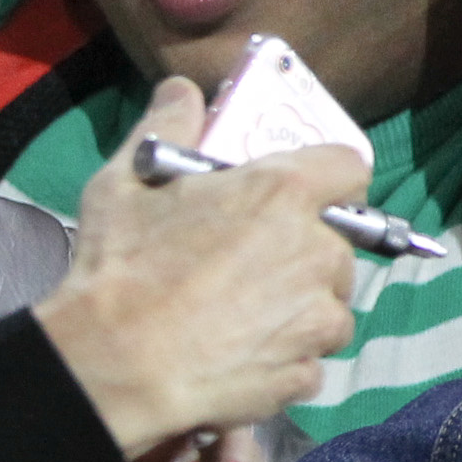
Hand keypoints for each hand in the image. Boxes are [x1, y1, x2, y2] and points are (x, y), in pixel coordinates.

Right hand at [31, 79, 361, 453]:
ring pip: (327, 305)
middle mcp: (318, 252)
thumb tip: (182, 90)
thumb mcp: (125, 183)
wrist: (112, 367)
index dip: (326, 178)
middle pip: (337, 243)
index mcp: (283, 193)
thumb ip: (167, 128)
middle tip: (246, 264)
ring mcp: (318, 317)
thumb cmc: (119, 270)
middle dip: (301, 251)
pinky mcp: (306, 371)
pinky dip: (282, 358)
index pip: (349, 165)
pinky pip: (307, 359)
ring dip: (298, 308)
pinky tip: (237, 356)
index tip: (297, 194)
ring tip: (240, 317)